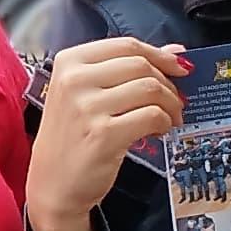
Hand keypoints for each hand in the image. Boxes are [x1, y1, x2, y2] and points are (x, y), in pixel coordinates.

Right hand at [27, 39, 189, 230]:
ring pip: (150, 88)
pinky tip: (159, 131)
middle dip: (168, 82)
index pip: (126, 45)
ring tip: (170, 118)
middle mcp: (74, 80)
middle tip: (175, 101)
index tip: (178, 68)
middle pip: (140, 64)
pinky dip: (164, 122)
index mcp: (68, 62)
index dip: (159, 55)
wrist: (52, 185)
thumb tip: (177, 51)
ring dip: (170, 104)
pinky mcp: (103, 134)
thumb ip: (127, 70)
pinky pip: (151, 115)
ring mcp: (86, 107)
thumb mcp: (88, 96)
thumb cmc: (72, 138)